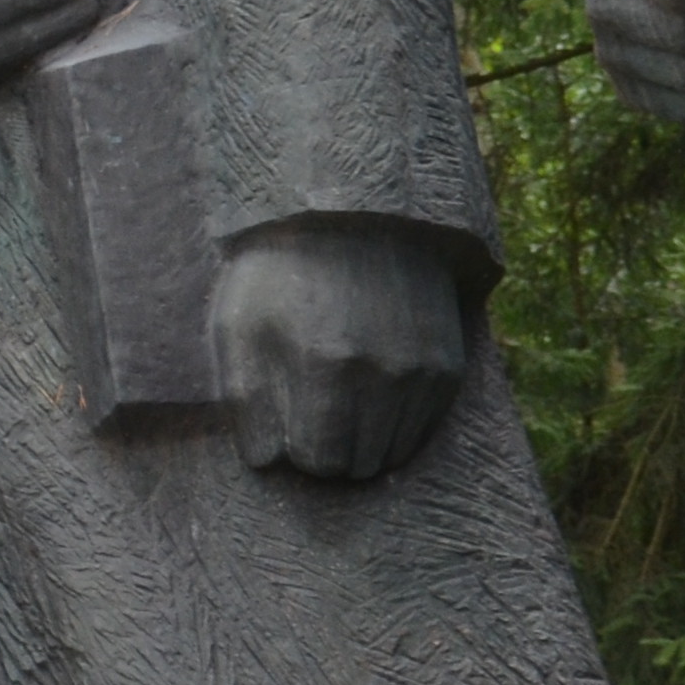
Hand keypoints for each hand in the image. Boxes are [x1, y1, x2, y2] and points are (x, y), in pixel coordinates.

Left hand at [214, 222, 472, 482]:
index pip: (316, 461)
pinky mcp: (447, 368)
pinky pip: (421, 432)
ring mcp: (422, 371)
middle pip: (356, 465)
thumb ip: (245, 401)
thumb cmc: (281, 275)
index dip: (295, 450)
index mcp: (325, 365)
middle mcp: (384, 374)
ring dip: (362, 440)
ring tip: (339, 396)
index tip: (286, 423)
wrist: (356, 219)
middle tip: (311, 410)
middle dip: (329, 451)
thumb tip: (266, 462)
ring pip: (391, 455)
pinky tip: (371, 389)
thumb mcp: (237, 325)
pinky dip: (394, 425)